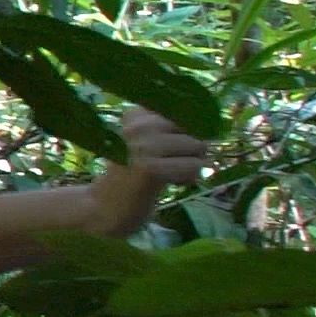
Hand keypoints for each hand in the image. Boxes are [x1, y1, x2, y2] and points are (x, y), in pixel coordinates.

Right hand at [85, 107, 210, 236]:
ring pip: (198, 146)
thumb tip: (213, 125)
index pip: (185, 109)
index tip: (169, 147)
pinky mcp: (150, 168)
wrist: (102, 208)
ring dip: (192, 164)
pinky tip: (169, 183)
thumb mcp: (145, 142)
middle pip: (194, 127)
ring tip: (169, 174)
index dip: (188, 130)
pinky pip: (193, 166)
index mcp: (135, 113)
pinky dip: (188, 178)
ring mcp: (143, 145)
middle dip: (193, 148)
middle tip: (171, 164)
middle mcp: (137, 124)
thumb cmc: (129, 176)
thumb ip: (171, 128)